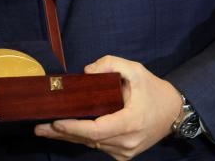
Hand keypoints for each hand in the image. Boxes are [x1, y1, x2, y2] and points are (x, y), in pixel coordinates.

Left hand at [34, 55, 182, 159]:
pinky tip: (65, 132)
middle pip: (89, 140)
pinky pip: (99, 146)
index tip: (56, 122)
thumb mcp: (135, 69)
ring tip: (46, 130)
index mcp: (131, 122)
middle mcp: (127, 141)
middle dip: (63, 133)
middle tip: (39, 128)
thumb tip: (86, 72)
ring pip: (92, 145)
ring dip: (69, 137)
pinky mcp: (124, 154)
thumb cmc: (154, 89)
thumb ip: (110, 64)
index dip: (75, 128)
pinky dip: (83, 139)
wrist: (174, 112)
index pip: (97, 130)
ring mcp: (126, 151)